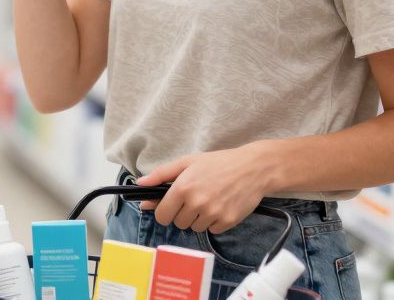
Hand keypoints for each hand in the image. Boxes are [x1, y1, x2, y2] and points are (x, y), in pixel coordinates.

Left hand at [135, 143, 271, 234]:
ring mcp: (213, 214)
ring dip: (198, 218)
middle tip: (194, 198)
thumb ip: (161, 174)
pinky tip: (220, 206)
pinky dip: (214, 222)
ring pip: (194, 228)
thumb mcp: (187, 162)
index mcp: (183, 188)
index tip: (171, 206)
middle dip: (182, 213)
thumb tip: (140, 184)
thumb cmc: (219, 163)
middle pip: (177, 223)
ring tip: (209, 200)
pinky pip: (211, 230)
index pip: (162, 215)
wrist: (253, 168)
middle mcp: (196, 203)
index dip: (164, 211)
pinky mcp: (227, 222)